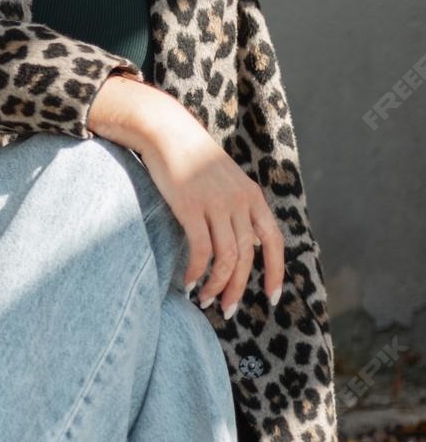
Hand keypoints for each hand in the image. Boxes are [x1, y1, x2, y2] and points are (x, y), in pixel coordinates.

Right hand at [132, 98, 285, 317]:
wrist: (166, 132)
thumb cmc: (191, 158)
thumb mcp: (224, 180)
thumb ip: (237, 207)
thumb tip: (243, 242)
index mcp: (252, 196)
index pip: (274, 241)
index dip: (275, 273)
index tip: (270, 299)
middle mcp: (239, 201)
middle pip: (248, 256)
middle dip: (237, 288)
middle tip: (226, 310)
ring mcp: (216, 204)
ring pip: (226, 258)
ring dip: (216, 284)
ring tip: (205, 299)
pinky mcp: (190, 207)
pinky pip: (200, 250)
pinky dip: (196, 271)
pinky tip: (188, 282)